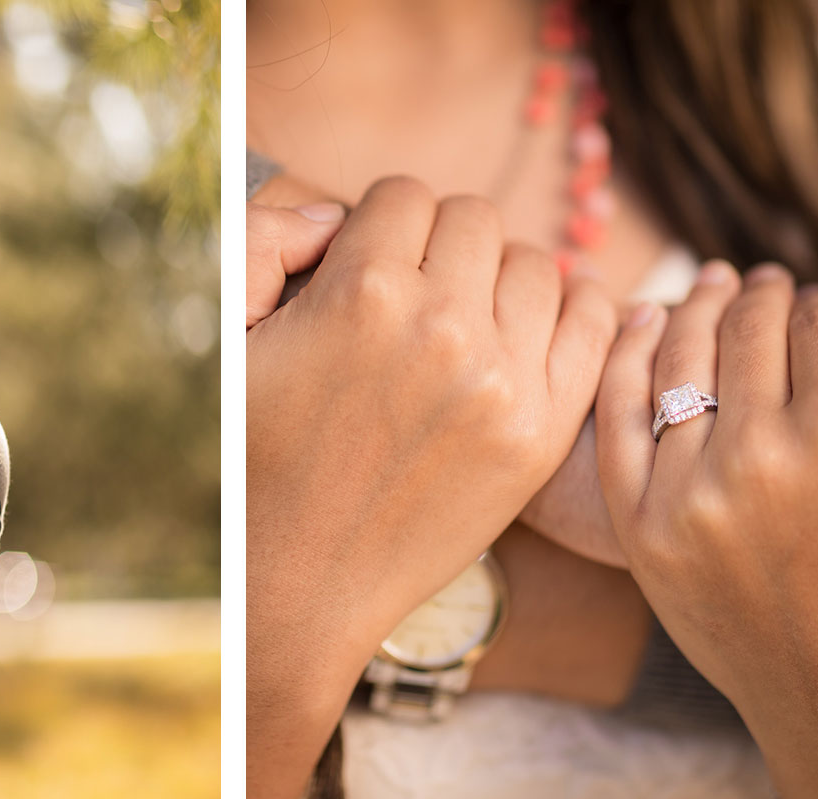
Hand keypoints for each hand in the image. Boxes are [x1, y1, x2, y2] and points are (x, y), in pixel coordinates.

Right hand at [249, 176, 617, 643]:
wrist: (295, 584)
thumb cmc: (245, 461)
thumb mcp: (223, 341)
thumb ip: (261, 241)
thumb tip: (334, 211)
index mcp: (360, 294)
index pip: (403, 195)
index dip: (379, 225)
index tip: (366, 266)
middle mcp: (441, 328)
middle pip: (475, 220)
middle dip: (439, 246)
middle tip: (411, 298)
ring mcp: (503, 382)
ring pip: (537, 264)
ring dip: (500, 281)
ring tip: (462, 322)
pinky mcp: (541, 433)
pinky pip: (594, 323)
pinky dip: (572, 311)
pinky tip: (530, 332)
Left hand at [595, 248, 817, 798]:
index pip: (813, 320)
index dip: (810, 302)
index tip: (804, 301)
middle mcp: (765, 460)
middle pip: (742, 332)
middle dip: (751, 298)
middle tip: (751, 283)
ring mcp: (692, 496)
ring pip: (676, 361)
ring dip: (690, 314)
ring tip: (705, 295)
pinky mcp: (640, 529)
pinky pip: (617, 416)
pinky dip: (627, 358)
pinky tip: (644, 325)